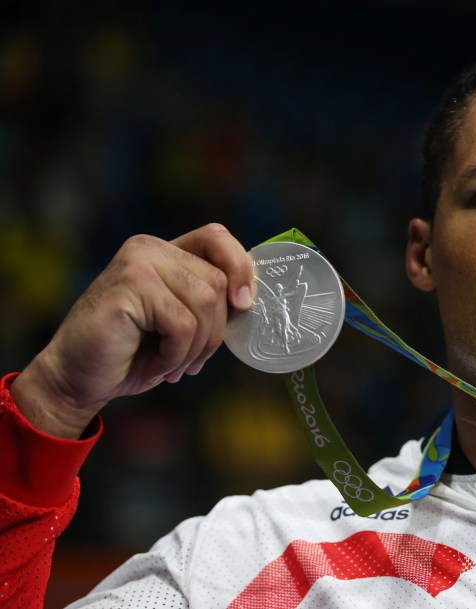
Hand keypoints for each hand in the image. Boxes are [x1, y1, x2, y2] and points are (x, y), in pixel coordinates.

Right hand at [10, 223, 253, 438]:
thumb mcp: (181, 321)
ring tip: (172, 366)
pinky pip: (183, 324)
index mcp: (165, 251)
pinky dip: (177, 355)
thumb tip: (252, 298)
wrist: (78, 378)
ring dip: (196, 348)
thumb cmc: (133, 353)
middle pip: (218, 282)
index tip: (244, 305)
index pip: (217, 237)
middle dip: (215, 332)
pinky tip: (156, 367)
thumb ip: (209, 301)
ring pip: (206, 303)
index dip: (240, 268)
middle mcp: (150, 248)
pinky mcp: (129, 287)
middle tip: (191, 361)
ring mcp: (137, 263)